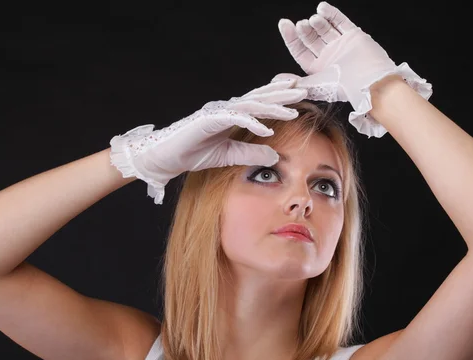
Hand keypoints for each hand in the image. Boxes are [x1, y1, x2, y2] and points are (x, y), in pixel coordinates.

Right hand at [109, 79, 306, 203]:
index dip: (279, 99)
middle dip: (282, 94)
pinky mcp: (209, 120)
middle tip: (305, 90)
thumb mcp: (229, 156)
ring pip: (251, 105)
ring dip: (273, 107)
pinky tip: (268, 129)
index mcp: (232, 115)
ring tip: (293, 108)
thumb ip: (251, 153)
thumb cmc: (193, 153)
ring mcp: (218, 112)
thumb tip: (275, 154)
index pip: (260, 104)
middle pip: (259, 98)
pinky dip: (252, 123)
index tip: (299, 97)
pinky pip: (235, 119)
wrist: (167, 158)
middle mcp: (227, 109)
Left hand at [274, 2, 431, 137]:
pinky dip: (331, 14)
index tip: (284, 24)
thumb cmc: (342, 87)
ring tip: (312, 20)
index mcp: (318, 69)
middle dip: (304, 30)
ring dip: (317, 22)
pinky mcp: (354, 36)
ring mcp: (341, 46)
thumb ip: (294, 82)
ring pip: (325, 29)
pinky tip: (322, 8)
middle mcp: (329, 57)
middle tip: (300, 25)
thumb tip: (274, 81)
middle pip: (312, 39)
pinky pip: (341, 22)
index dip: (291, 37)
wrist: (369, 82)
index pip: (300, 50)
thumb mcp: (313, 86)